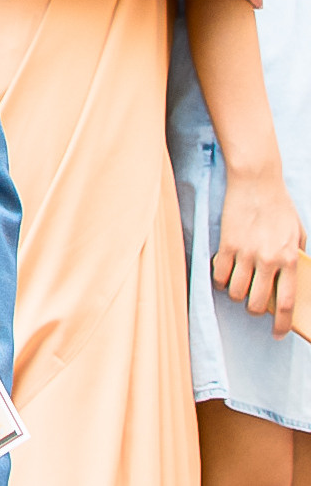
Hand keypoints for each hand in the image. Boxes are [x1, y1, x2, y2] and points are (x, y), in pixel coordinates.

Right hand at [214, 167, 305, 336]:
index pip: (285, 303)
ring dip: (236, 294)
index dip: (281, 324)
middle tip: (253, 303)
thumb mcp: (297, 234)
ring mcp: (244, 253)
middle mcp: (267, 260)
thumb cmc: (279, 207)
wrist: (256, 182)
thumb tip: (289, 280)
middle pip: (256, 304)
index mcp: (289, 259)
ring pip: (235, 292)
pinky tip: (224, 274)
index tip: (277, 334)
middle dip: (253, 309)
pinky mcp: (226, 245)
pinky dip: (220, 280)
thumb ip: (294, 258)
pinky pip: (219, 275)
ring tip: (238, 285)